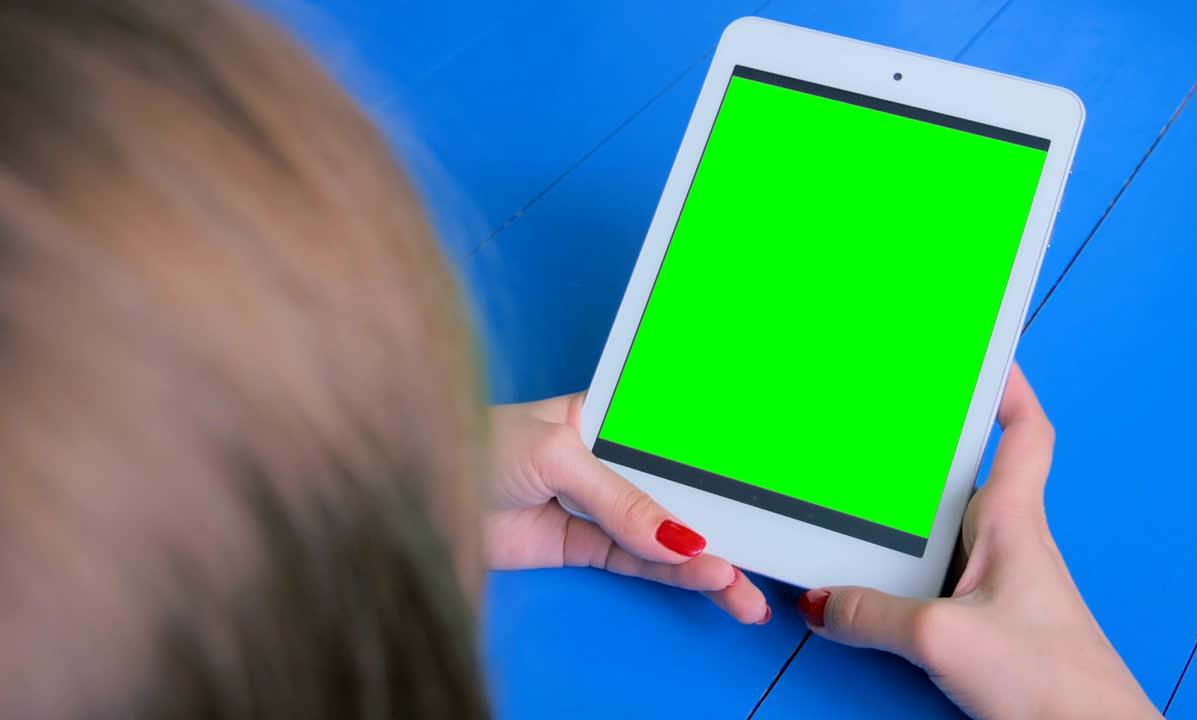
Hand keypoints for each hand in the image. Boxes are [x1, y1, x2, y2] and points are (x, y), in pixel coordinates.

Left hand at [486, 393, 770, 623]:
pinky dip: (670, 573)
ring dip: (703, 560)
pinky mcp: (585, 544)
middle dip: (722, 517)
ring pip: (663, 532)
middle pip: (677, 488)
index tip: (765, 475)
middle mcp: (610, 458)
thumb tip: (678, 535)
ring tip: (742, 589)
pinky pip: (637, 560)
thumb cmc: (480, 446)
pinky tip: (705, 579)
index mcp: (608, 413)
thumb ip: (621, 498)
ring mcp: (600, 504)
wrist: (422, 498)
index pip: (673, 432)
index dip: (717, 453)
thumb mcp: (557, 456)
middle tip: (767, 548)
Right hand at [795, 365, 1159, 718]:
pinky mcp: (985, 624)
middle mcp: (1007, 544)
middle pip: (962, 475)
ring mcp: (997, 585)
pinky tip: (864, 588)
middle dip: (920, 448)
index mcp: (1014, 521)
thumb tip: (822, 603)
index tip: (976, 350)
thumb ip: (874, 614)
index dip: (1005, 384)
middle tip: (877, 421)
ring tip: (850, 503)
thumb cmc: (1055, 684)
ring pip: (940, 532)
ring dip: (901, 520)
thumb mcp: (944, 638)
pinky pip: (932, 581)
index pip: (1024, 431)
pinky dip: (898, 575)